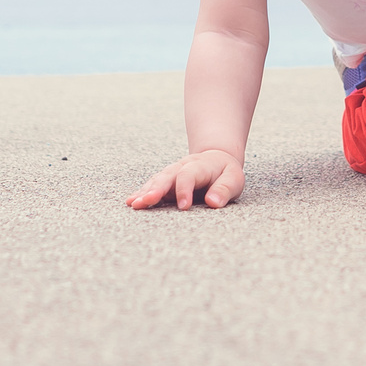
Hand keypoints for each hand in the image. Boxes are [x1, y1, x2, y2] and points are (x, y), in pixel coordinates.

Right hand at [128, 148, 244, 210]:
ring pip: (156, 180)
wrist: (216, 159)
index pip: (189, 176)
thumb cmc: (226, 173)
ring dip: (144, 191)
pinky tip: (131, 202)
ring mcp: (172, 173)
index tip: (183, 207)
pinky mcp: (166, 181)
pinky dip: (141, 193)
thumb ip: (224, 189)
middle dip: (156, 189)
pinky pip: (152, 185)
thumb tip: (213, 202)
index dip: (184, 190)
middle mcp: (182, 167)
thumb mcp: (234, 179)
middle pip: (166, 176)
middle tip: (146, 201)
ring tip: (134, 204)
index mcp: (200, 166)